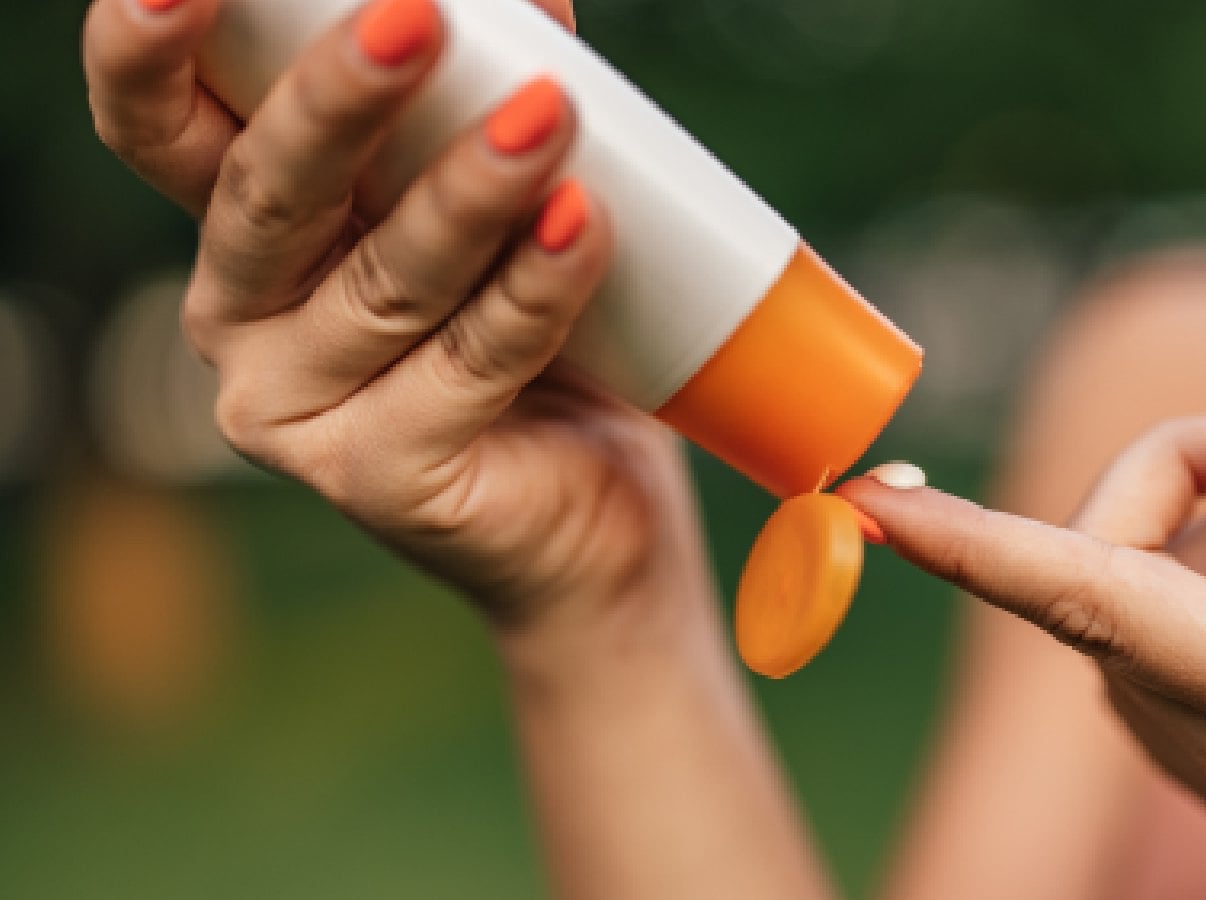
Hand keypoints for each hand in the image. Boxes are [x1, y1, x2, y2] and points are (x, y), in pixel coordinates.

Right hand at [83, 0, 713, 657]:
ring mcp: (296, 410)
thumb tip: (535, 7)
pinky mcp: (377, 478)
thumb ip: (488, 111)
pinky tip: (583, 226)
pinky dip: (534, 291)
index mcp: (255, 228)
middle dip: (339, 100)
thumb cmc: (540, 343)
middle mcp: (247, 317)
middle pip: (268, 194)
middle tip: (414, 18)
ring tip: (549, 117)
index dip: (145, 54)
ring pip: (386, 280)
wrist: (595, 510)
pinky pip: (467, 365)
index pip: (165, 127)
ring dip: (470, 193)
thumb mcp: (501, 209)